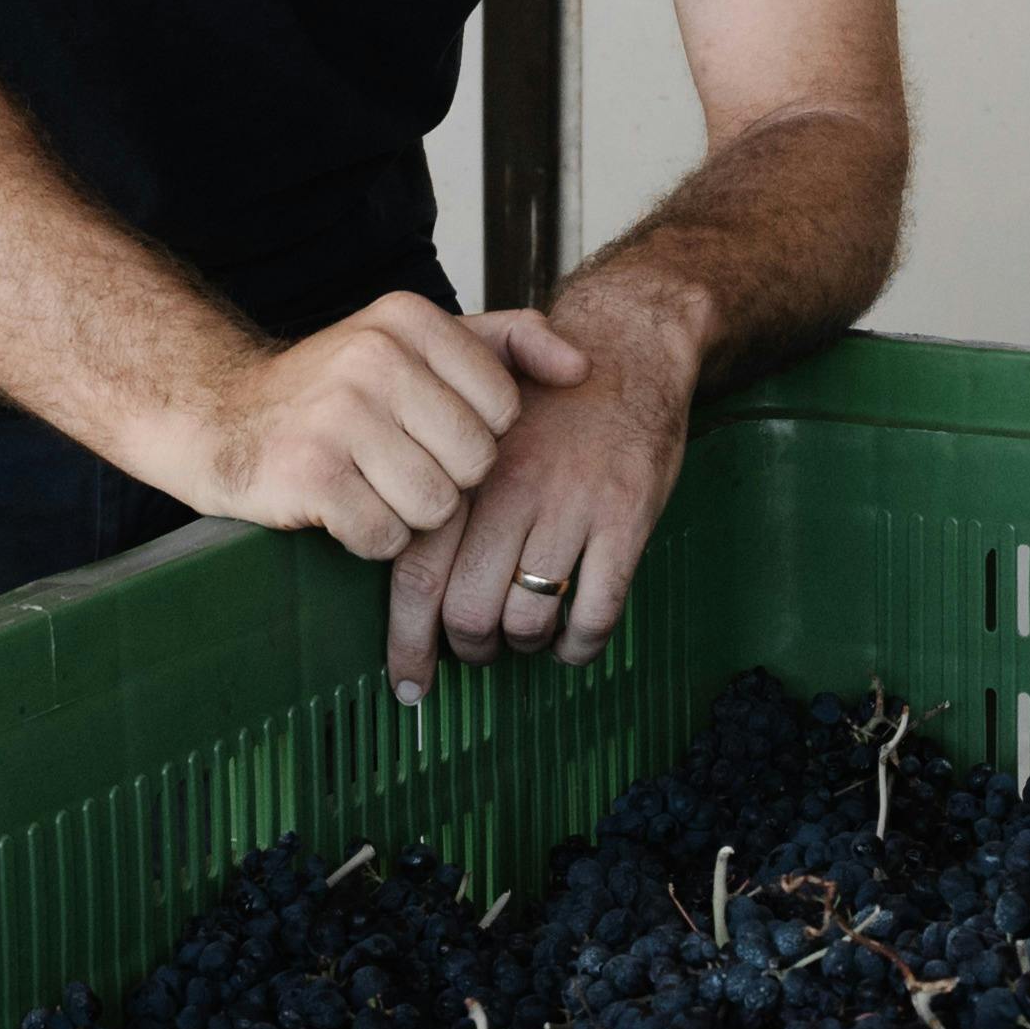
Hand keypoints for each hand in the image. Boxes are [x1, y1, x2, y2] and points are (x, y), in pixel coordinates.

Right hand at [167, 291, 585, 560]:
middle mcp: (374, 356)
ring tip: (372, 486)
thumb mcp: (417, 343)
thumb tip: (583, 368)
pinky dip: (372, 539)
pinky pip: (388, 538)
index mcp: (408, 319)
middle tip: (399, 464)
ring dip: (410, 514)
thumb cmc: (339, 390)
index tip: (432, 428)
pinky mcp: (310, 475)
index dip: (478, 434)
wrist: (222, 417)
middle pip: (476, 461)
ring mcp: (338, 415)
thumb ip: (506, 342)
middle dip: (448, 480)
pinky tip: (344, 509)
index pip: (504, 406)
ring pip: (437, 506)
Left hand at [386, 290, 700, 700]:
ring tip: (528, 636)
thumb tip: (397, 559)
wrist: (632, 346)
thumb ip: (431, 479)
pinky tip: (575, 641)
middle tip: (478, 651)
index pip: (418, 572)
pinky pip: (596, 613)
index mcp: (465, 470)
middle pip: (468, 609)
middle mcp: (512, 489)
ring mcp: (572, 505)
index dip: (407, 640)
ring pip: (528, 620)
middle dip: (471, 649)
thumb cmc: (545, 396)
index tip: (407, 682)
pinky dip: (580, 645)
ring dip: (524, 646)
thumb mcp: (471, 418)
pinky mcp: (626, 519)